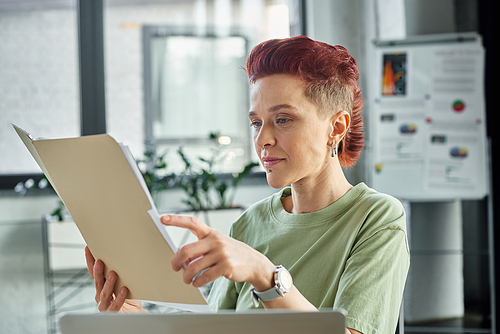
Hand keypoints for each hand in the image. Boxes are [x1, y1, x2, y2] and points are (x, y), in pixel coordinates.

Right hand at [84, 246, 144, 312]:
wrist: (134, 313)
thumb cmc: (129, 296)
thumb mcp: (124, 282)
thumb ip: (122, 273)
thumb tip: (125, 256)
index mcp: (101, 286)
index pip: (93, 272)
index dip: (90, 261)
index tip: (88, 249)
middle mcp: (101, 295)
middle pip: (97, 282)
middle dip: (97, 271)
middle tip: (99, 261)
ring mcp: (105, 305)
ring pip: (105, 293)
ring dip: (108, 283)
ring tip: (113, 273)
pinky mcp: (112, 312)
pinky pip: (116, 304)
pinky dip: (120, 297)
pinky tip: (124, 289)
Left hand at [161, 215, 275, 290]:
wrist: (254, 263)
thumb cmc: (231, 254)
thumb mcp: (218, 245)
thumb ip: (201, 248)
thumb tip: (182, 259)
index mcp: (211, 233)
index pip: (192, 222)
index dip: (176, 220)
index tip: (163, 218)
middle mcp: (215, 241)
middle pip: (186, 250)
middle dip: (176, 261)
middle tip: (175, 268)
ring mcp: (221, 254)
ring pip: (193, 267)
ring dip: (186, 276)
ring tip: (187, 279)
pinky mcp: (226, 267)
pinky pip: (204, 277)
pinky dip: (197, 282)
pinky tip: (197, 283)